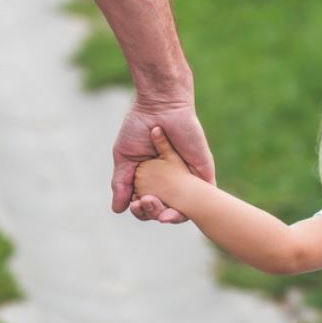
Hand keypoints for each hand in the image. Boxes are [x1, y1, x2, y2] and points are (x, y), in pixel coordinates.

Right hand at [111, 100, 213, 222]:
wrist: (160, 106)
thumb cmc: (140, 127)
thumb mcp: (125, 158)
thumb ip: (121, 183)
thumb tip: (117, 210)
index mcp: (152, 180)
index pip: (147, 206)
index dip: (140, 211)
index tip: (134, 204)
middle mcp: (171, 182)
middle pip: (164, 211)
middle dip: (152, 213)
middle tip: (145, 203)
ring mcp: (187, 179)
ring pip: (183, 210)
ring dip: (169, 216)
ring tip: (156, 207)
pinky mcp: (202, 173)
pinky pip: (204, 199)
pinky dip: (192, 209)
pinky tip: (175, 211)